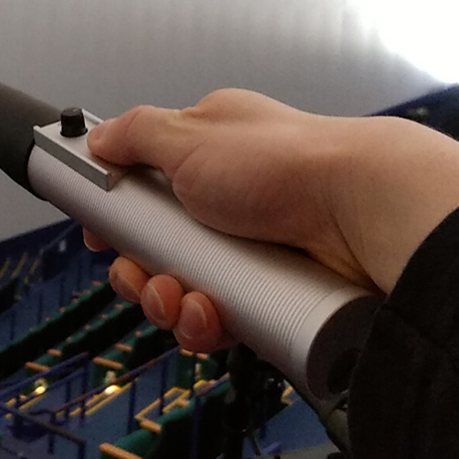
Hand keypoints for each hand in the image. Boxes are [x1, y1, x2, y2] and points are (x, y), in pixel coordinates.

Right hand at [83, 89, 458, 351]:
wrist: (362, 210)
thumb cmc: (286, 162)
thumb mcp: (192, 134)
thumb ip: (137, 134)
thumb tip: (97, 137)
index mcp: (211, 153)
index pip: (145, 191)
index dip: (119, 219)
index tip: (101, 237)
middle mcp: (230, 200)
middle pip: (159, 250)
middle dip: (140, 273)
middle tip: (143, 278)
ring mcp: (252, 249)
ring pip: (186, 291)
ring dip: (170, 304)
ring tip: (182, 300)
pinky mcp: (272, 293)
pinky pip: (222, 320)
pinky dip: (207, 325)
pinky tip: (211, 318)